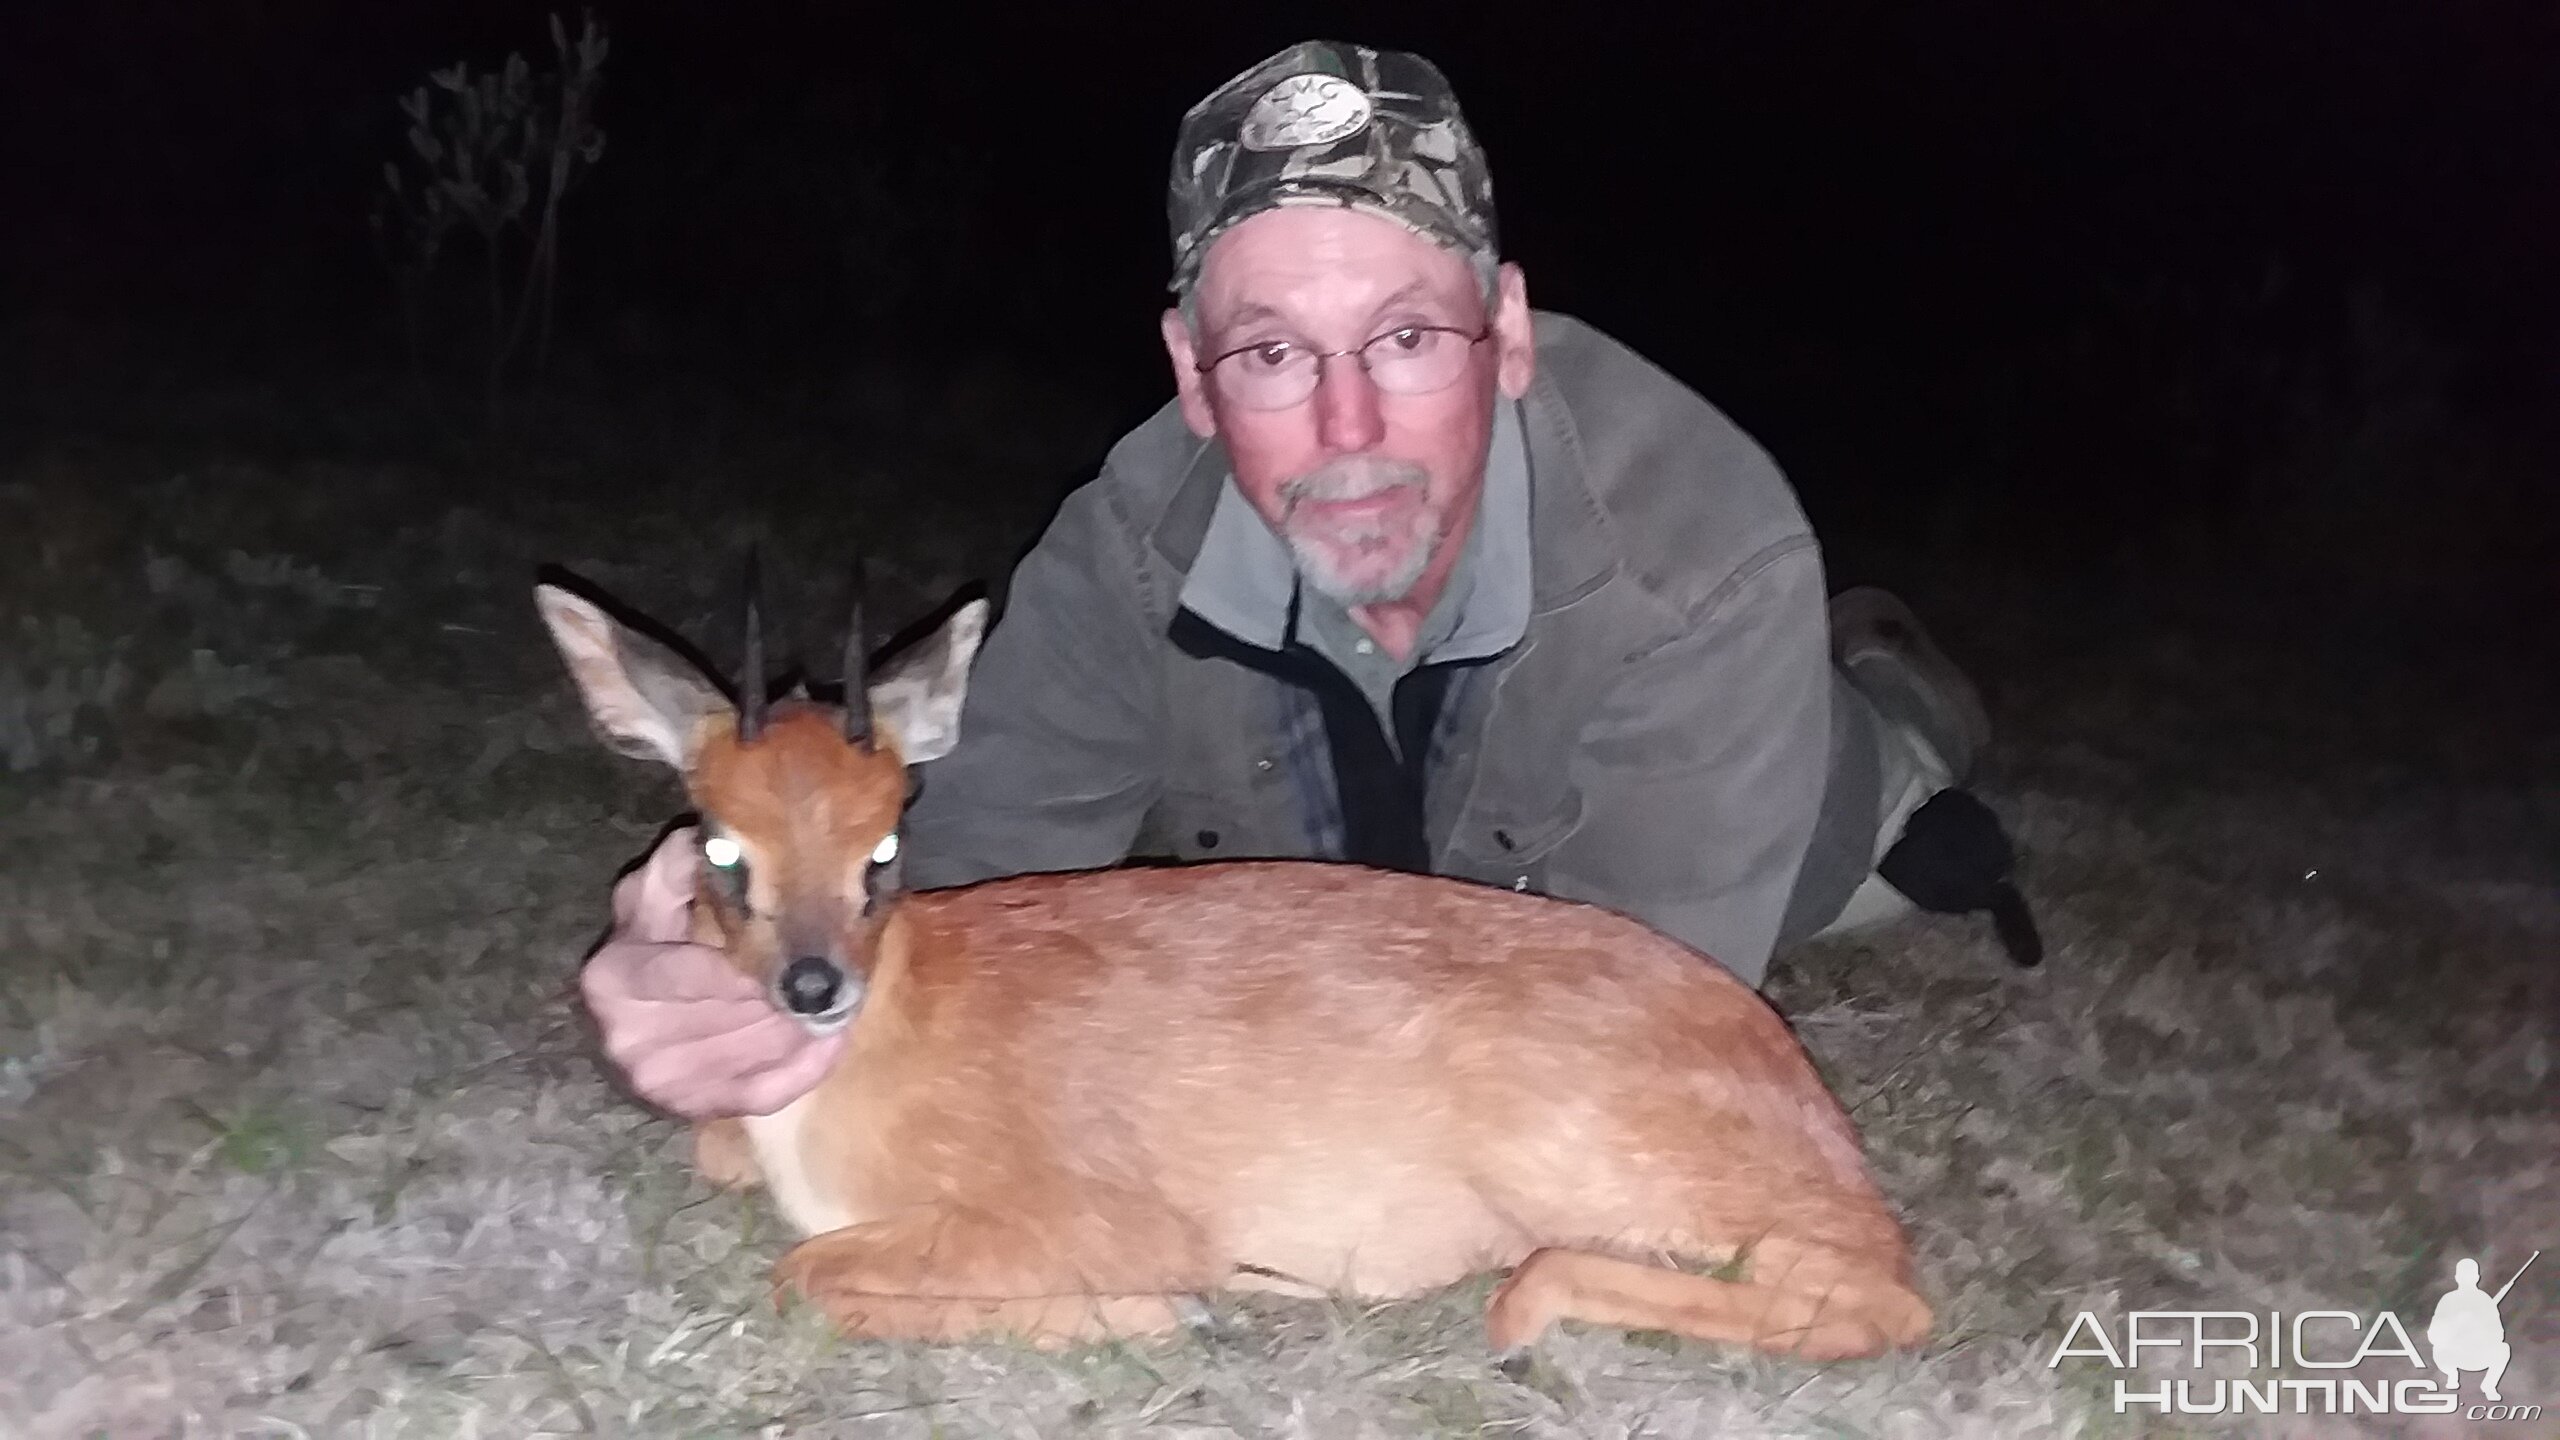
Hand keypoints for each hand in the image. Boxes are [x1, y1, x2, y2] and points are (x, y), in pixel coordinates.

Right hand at [578, 826, 843, 1118]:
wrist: (638, 1025)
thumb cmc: (650, 947)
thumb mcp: (649, 899)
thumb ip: (673, 869)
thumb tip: (703, 837)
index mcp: (613, 977)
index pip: (696, 972)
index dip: (750, 959)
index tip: (797, 940)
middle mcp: (627, 1036)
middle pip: (734, 1012)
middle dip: (785, 988)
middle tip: (832, 968)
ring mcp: (659, 1081)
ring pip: (755, 1049)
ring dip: (803, 1023)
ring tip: (838, 996)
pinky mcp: (692, 1108)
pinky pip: (763, 1092)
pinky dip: (805, 1066)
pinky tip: (832, 1039)